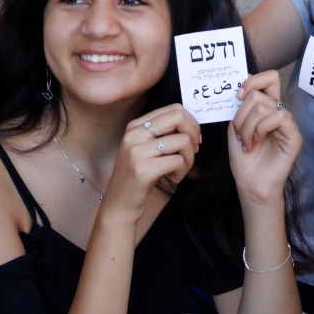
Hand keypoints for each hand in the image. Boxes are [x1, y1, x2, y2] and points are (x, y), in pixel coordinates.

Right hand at [102, 104, 200, 224]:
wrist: (118, 204)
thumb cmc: (139, 175)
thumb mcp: (146, 148)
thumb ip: (164, 133)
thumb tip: (193, 125)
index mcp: (135, 125)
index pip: (174, 109)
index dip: (191, 122)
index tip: (194, 139)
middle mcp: (134, 134)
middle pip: (179, 117)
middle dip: (194, 134)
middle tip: (194, 151)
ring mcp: (136, 151)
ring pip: (183, 141)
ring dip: (190, 158)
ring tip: (182, 169)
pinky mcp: (142, 170)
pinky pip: (178, 161)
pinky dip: (183, 171)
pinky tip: (175, 178)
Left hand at [229, 70, 301, 204]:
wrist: (250, 182)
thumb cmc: (244, 158)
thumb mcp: (236, 126)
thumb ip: (242, 106)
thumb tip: (247, 79)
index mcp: (267, 107)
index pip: (269, 78)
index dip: (252, 81)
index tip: (237, 96)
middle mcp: (278, 111)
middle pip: (259, 94)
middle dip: (241, 115)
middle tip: (239, 134)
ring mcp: (287, 123)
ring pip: (264, 106)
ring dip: (247, 126)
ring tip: (247, 142)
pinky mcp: (294, 134)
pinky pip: (279, 117)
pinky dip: (262, 128)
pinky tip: (257, 141)